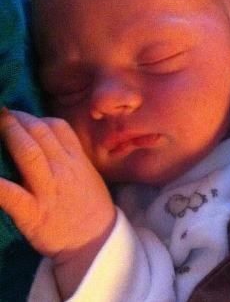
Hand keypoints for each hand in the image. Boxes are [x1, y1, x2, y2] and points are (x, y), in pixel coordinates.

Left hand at [0, 108, 115, 266]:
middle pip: (40, 133)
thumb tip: (47, 139)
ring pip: (28, 153)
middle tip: (2, 113)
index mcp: (77, 159)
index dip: (36, 118)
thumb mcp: (88, 174)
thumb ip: (70, 155)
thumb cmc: (90, 205)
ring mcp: (49, 189)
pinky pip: (11, 194)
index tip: (22, 117)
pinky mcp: (33, 213)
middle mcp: (63, 168)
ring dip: (9, 134)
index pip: (58, 127)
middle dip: (17, 119)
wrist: (95, 240)